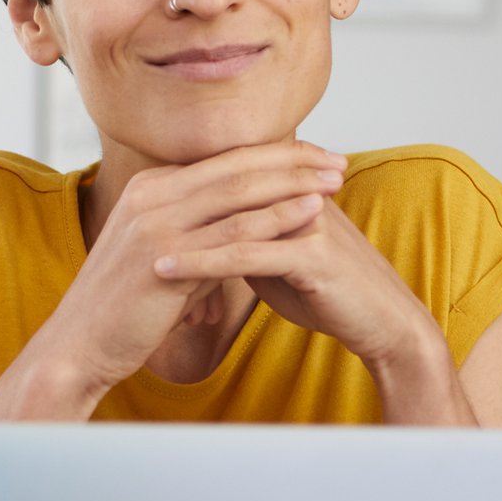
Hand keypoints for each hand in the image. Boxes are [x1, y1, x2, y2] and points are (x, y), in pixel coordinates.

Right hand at [37, 141, 347, 393]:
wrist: (79, 345)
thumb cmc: (123, 308)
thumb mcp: (160, 255)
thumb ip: (194, 231)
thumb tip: (235, 227)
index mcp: (149, 187)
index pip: (222, 160)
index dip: (273, 155)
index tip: (314, 156)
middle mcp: (150, 194)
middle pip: (235, 166)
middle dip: (292, 160)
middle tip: (337, 159)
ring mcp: (155, 222)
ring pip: (239, 192)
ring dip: (294, 183)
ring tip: (336, 180)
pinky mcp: (164, 257)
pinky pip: (233, 231)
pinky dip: (277, 218)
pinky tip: (311, 213)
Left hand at [151, 168, 443, 369]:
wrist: (382, 323)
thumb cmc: (331, 293)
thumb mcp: (279, 260)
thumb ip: (246, 238)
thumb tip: (207, 234)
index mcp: (292, 190)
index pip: (228, 177)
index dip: (184, 189)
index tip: (134, 203)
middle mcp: (299, 195)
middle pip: (224, 188)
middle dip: (172, 204)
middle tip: (119, 216)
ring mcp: (307, 221)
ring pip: (229, 219)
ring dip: (177, 231)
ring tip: (130, 243)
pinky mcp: (312, 255)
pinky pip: (244, 255)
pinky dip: (200, 263)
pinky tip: (165, 271)